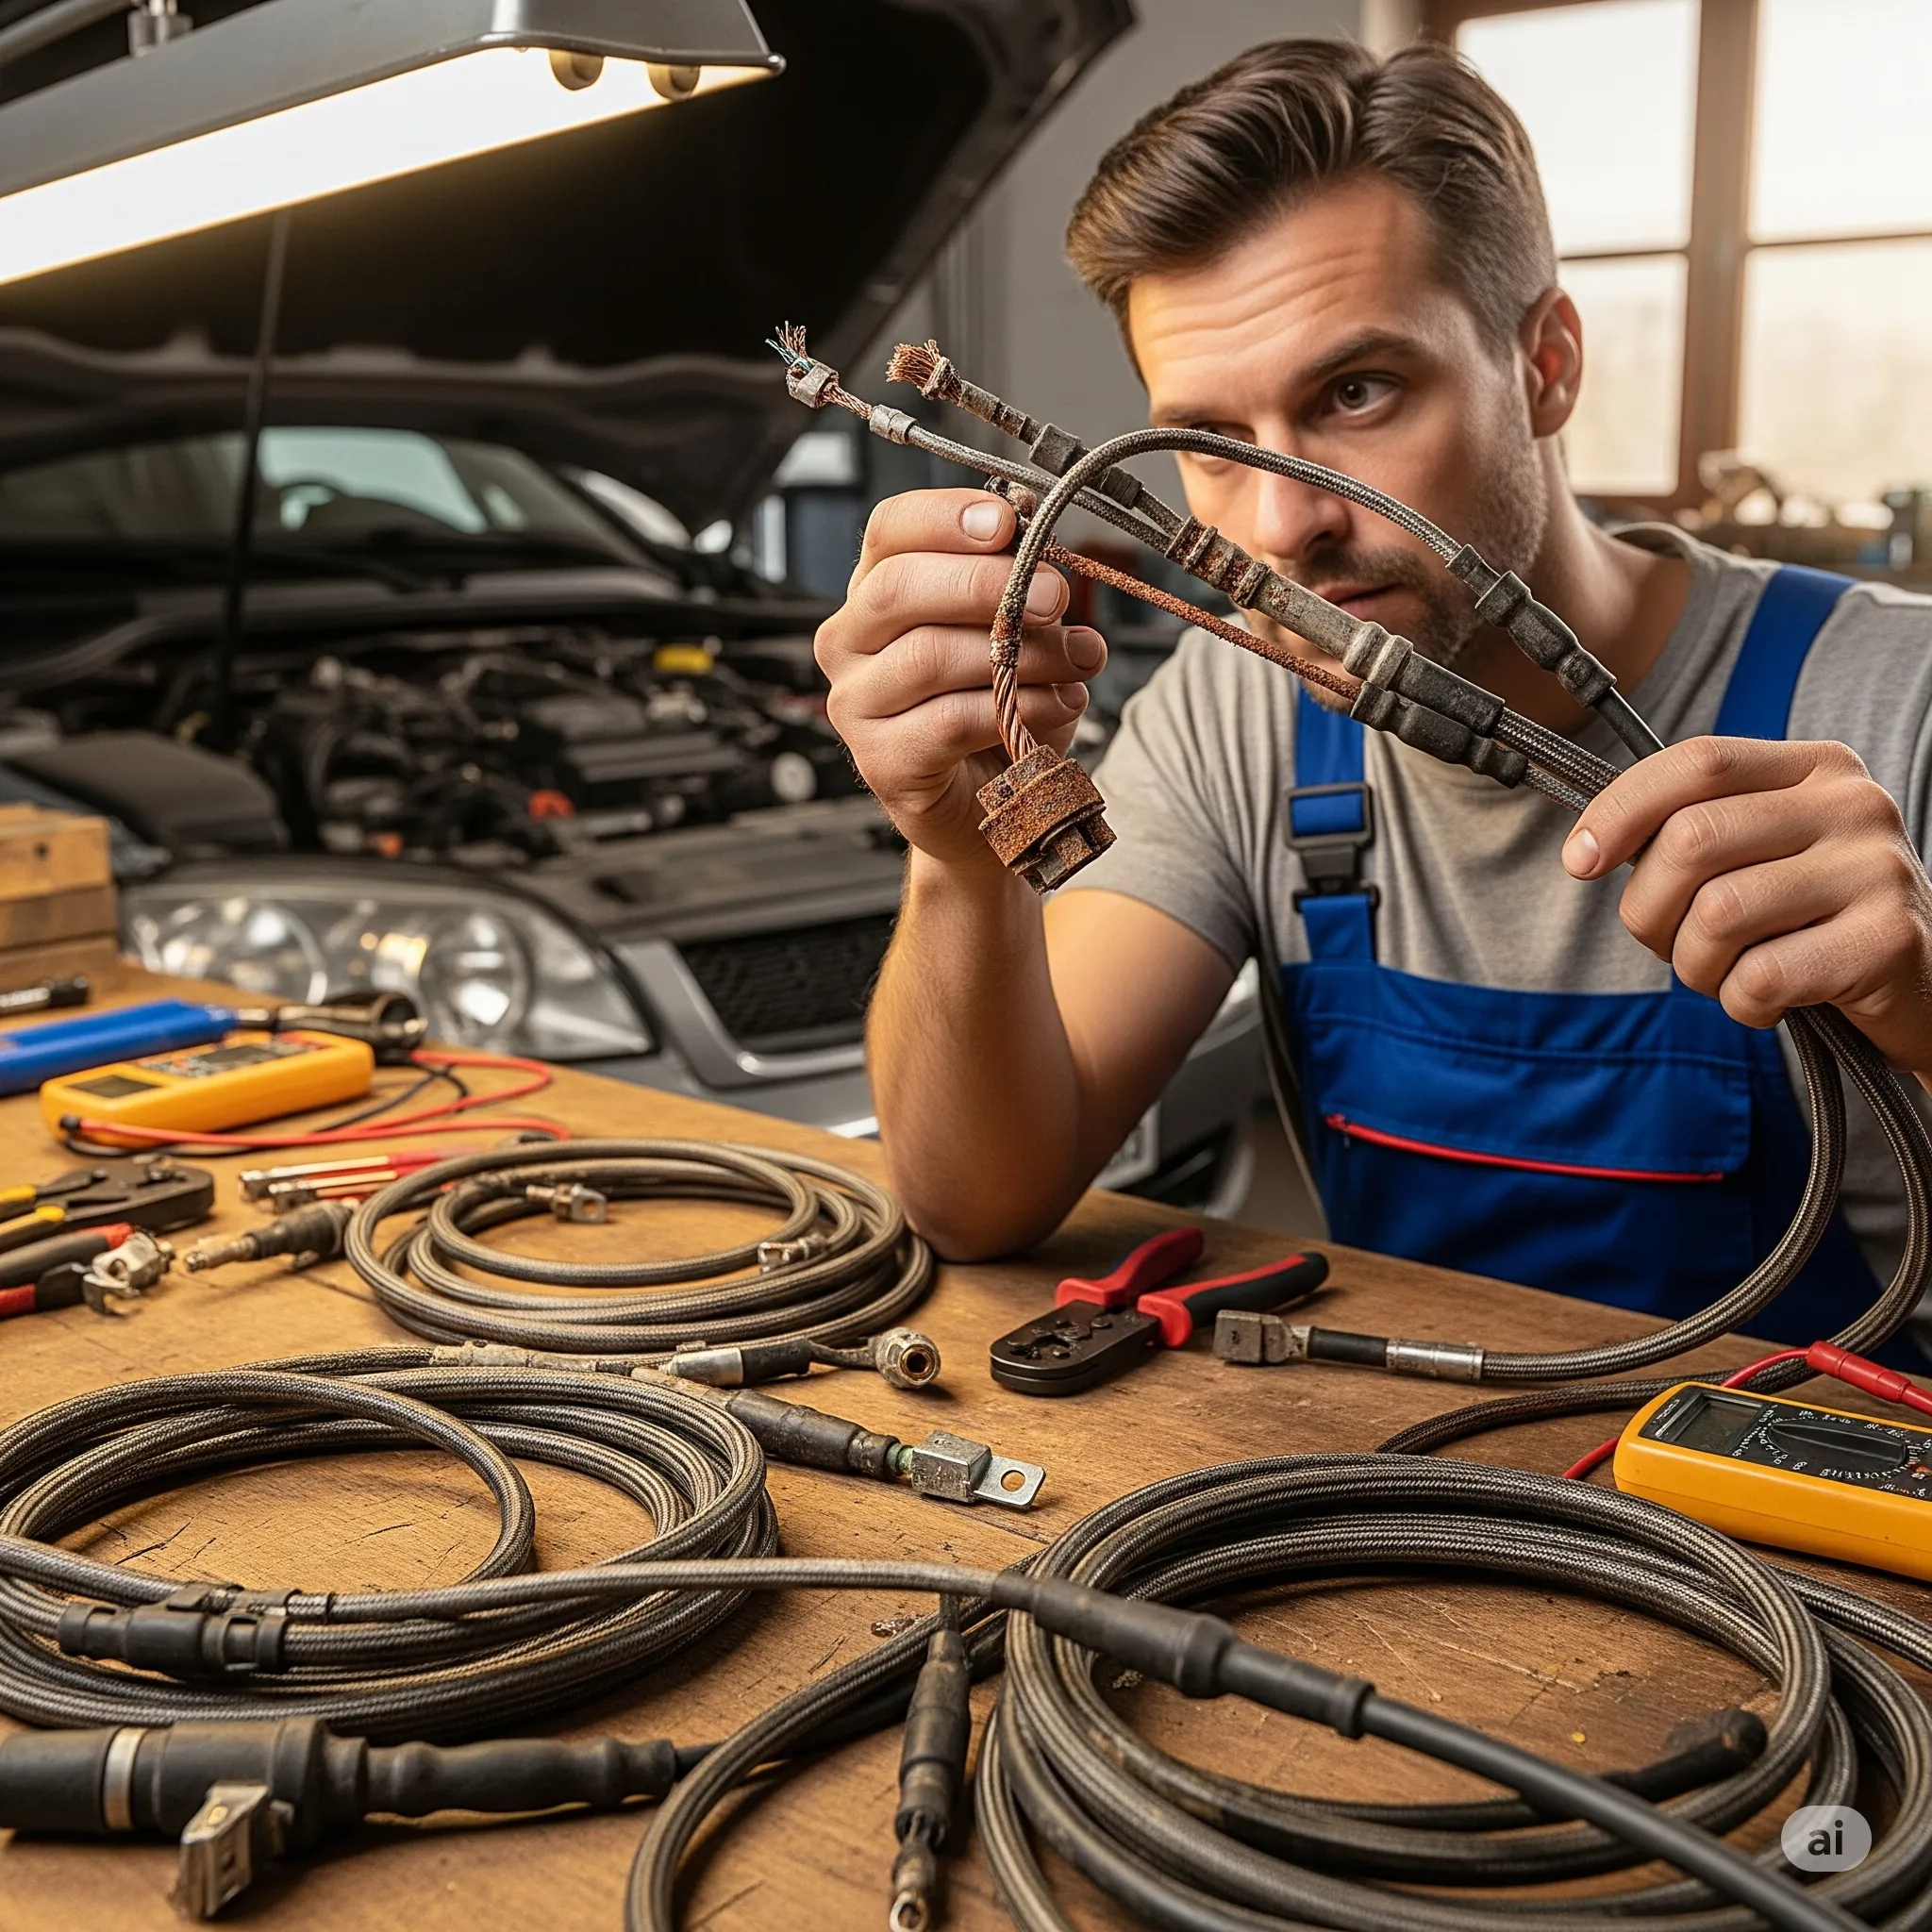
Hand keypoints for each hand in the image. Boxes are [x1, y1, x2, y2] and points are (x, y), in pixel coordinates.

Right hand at [815, 488, 1106, 869]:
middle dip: (987, 584)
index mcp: (875, 591)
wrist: (990, 803)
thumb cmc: (995, 709)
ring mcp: (856, 704)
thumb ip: (1022, 591)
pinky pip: (950, 720)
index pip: (889, 531)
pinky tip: (1059, 704)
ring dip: (1018, 653)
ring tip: (1076, 661)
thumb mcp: (1014, 634)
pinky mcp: (882, 760)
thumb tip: (1050, 562)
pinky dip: (1017, 708)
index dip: (946, 517)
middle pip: (898, 589)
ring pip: (928, 656)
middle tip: (1056, 594)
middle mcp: (850, 642)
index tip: (1008, 518)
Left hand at [1563, 737, 1931, 1069]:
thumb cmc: (1812, 921)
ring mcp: (1877, 868)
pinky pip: (1760, 977)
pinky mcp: (1887, 940)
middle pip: (1692, 841)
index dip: (1620, 809)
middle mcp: (1853, 804)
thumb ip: (1690, 833)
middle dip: (1649, 909)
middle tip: (1668, 942)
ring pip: (1717, 914)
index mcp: (1814, 767)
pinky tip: (1767, 1001)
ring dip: (1695, 964)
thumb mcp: (1759, 856)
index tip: (1580, 859)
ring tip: (1725, 973)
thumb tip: (1587, 846)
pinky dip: (1740, 1003)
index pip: (1697, 762)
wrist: (1920, 987)